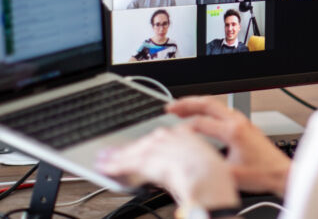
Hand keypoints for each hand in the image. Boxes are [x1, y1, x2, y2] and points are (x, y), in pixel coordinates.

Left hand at [95, 124, 239, 208]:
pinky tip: (107, 169)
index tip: (136, 150)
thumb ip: (186, 167)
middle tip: (110, 155)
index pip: (160, 139)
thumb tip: (175, 176)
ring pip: (135, 152)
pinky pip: (128, 162)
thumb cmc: (213, 180)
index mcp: (187, 135)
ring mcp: (160, 146)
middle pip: (145, 143)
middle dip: (127, 150)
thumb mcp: (203, 168)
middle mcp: (172, 136)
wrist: (211, 182)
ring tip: (104, 163)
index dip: (145, 146)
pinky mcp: (148, 159)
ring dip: (118, 158)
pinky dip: (115, 166)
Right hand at [168, 97, 291, 195]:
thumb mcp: (231, 176)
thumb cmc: (264, 174)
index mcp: (233, 131)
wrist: (282, 173)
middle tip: (170, 107)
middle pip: (207, 103)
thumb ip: (209, 168)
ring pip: (216, 104)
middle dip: (186, 103)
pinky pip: (222, 110)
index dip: (184, 129)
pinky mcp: (245, 125)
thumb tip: (191, 165)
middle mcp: (238, 122)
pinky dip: (207, 109)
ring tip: (181, 108)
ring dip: (197, 104)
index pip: (201, 124)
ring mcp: (242, 121)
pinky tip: (201, 115)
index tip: (173, 135)